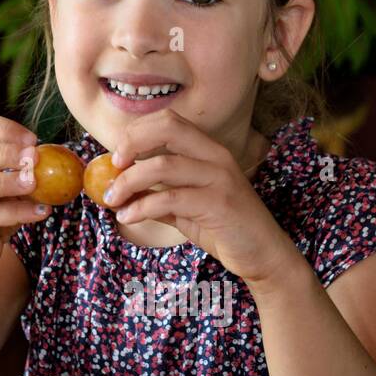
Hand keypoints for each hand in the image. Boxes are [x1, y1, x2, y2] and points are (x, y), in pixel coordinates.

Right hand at [0, 113, 48, 281]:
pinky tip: (39, 212)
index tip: (33, 141)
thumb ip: (23, 172)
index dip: (7, 129)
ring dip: (8, 181)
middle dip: (8, 153)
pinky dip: (17, 212)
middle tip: (35, 159)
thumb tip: (56, 158)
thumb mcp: (7, 189)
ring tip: (35, 184)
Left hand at [104, 108, 298, 287]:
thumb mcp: (186, 207)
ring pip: (163, 165)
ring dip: (129, 181)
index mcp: (209, 150)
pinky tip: (128, 217)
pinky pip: (169, 198)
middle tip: (113, 166)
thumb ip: (158, 193)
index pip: (168, 120)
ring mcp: (220, 178)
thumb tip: (119, 190)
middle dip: (131, 142)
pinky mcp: (219, 204)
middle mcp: (216, 156)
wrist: (263, 254)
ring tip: (112, 199)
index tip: (116, 155)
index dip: (136, 132)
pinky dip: (141, 207)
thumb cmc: (224, 229)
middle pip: (167, 127)